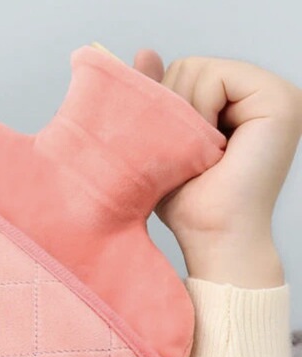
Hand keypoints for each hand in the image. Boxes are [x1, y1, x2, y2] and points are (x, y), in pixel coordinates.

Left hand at [132, 49, 301, 284]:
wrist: (212, 237)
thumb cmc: (187, 205)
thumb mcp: (161, 144)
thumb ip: (156, 97)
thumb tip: (144, 52)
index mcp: (239, 105)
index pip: (184, 75)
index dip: (164, 107)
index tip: (172, 149)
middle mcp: (260, 95)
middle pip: (189, 67)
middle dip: (173, 111)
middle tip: (186, 157)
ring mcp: (275, 93)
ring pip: (198, 69)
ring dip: (184, 117)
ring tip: (200, 156)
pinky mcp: (279, 98)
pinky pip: (215, 77)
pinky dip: (199, 112)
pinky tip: (210, 147)